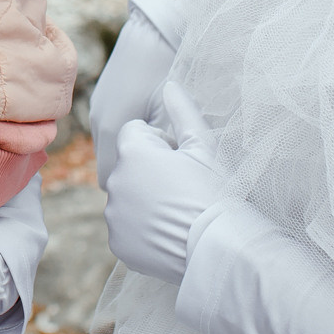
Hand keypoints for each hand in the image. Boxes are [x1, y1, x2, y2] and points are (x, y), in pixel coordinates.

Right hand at [91, 14, 177, 189]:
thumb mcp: (172, 115)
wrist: (160, 27)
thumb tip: (160, 174)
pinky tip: (149, 124)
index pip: (110, 178)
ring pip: (109, 146)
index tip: (155, 185)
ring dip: (127, 153)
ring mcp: (99, 106)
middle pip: (108, 164)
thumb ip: (163, 149)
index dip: (132, 185)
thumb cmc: (172, 70)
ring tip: (159, 148)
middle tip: (160, 170)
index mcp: (114, 127)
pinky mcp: (104, 95)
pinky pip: (110, 128)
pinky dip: (124, 135)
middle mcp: (99, 119)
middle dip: (129, 172)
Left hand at [103, 84, 225, 283]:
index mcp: (132, 151)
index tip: (182, 159)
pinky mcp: (117, 243)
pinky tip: (168, 231)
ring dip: (144, 198)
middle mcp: (114, 180)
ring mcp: (114, 214)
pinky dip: (140, 228)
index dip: (161, 142)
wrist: (219, 247)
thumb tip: (171, 86)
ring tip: (177, 210)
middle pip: (129, 165)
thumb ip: (183, 112)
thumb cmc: (215, 191)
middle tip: (183, 186)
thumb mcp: (203, 147)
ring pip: (126, 196)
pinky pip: (125, 227)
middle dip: (150, 170)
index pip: (135, 132)